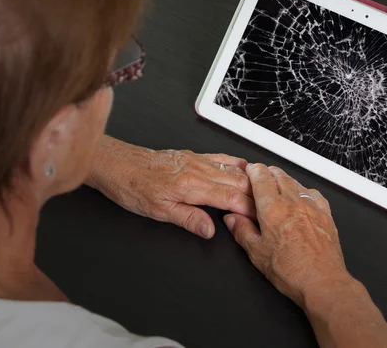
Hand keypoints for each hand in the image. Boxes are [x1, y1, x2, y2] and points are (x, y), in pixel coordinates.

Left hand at [86, 135, 254, 238]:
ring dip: (250, 180)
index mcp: (191, 186)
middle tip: (268, 209)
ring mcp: (196, 160)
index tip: (261, 218)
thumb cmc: (132, 187)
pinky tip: (243, 168)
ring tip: (264, 191)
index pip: (231, 198)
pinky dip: (236, 164)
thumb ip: (188, 219)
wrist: (118, 164)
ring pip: (233, 169)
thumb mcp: (158, 212)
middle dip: (256, 196)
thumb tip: (209, 229)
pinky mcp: (191, 156)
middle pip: (238, 182)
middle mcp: (197, 169)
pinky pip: (220, 157)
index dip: (250, 209)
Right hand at [223, 163, 350, 307]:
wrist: (322, 282)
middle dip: (269, 171)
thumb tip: (232, 220)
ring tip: (279, 182)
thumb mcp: (257, 253)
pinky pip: (314, 194)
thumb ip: (242, 231)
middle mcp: (293, 203)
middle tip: (262, 173)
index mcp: (272, 209)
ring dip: (286, 179)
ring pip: (297, 182)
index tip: (251, 169)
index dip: (254, 170)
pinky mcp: (326, 215)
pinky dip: (305, 190)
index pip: (261, 178)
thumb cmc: (291, 271)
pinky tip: (302, 196)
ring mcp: (312, 207)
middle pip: (279, 176)